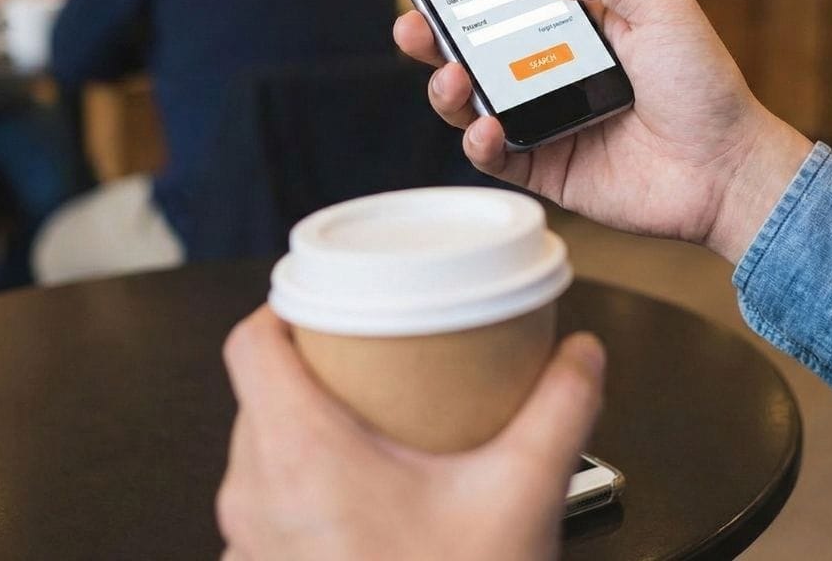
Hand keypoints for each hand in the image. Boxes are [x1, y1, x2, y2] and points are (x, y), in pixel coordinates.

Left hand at [218, 307, 604, 560]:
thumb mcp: (520, 498)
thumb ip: (560, 410)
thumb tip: (580, 354)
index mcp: (300, 456)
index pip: (251, 342)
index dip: (286, 304)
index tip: (327, 294)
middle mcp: (256, 497)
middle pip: (260, 388)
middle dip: (315, 361)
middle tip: (369, 349)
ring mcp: (252, 542)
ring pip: (260, 444)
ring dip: (309, 419)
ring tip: (370, 412)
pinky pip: (266, 498)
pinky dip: (304, 475)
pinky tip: (361, 484)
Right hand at [395, 0, 811, 264]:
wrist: (727, 166)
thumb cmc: (703, 83)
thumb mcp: (663, 4)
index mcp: (575, 33)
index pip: (507, 6)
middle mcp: (553, 75)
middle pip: (476, 53)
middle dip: (435, 37)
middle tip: (413, 23)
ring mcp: (546, 123)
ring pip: (474, 104)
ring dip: (447, 87)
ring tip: (452, 75)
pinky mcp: (546, 169)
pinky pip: (495, 157)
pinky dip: (479, 142)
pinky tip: (486, 127)